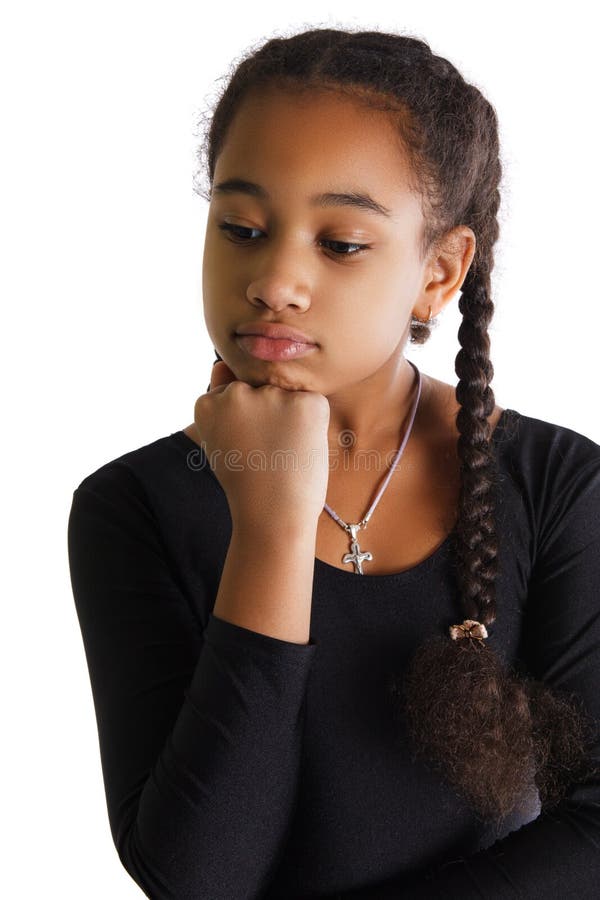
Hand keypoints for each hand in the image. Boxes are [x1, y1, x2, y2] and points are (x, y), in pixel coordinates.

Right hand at [193, 361, 330, 528]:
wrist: (273, 516)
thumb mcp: (219, 440)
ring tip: (284, 453)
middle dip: (268, 414)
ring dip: (291, 417)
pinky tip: (302, 448)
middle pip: (261, 390)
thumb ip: (220, 400)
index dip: (246, 421)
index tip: (246, 447)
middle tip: (266, 452)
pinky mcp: (305, 402)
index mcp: (208, 402)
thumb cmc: (248, 483)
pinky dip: (314, 423)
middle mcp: (236, 393)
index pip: (234, 392)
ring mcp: (271, 395)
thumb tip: (223, 364)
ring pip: (287, 394)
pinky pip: (313, 403)